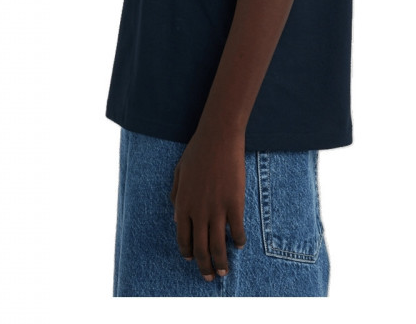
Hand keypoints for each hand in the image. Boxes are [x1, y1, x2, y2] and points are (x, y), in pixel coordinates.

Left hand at [169, 125, 246, 280]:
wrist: (218, 137)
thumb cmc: (197, 152)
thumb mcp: (179, 172)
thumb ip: (175, 195)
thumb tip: (176, 214)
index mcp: (183, 205)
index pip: (183, 238)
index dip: (188, 253)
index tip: (192, 260)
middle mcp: (198, 212)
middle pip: (200, 248)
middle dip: (204, 266)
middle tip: (210, 277)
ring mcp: (217, 209)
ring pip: (218, 245)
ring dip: (221, 262)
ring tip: (225, 271)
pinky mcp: (234, 203)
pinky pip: (237, 230)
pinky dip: (238, 241)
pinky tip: (239, 245)